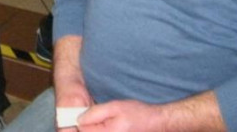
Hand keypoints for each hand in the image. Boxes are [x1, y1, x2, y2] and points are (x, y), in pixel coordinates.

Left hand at [77, 92, 225, 131]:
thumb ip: (95, 113)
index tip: (79, 118)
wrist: (158, 123)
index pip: (83, 131)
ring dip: (94, 129)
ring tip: (103, 123)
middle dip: (87, 127)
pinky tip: (106, 127)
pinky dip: (102, 130)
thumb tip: (79, 120)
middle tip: (92, 120)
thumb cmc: (138, 114)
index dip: (79, 124)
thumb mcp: (116, 107)